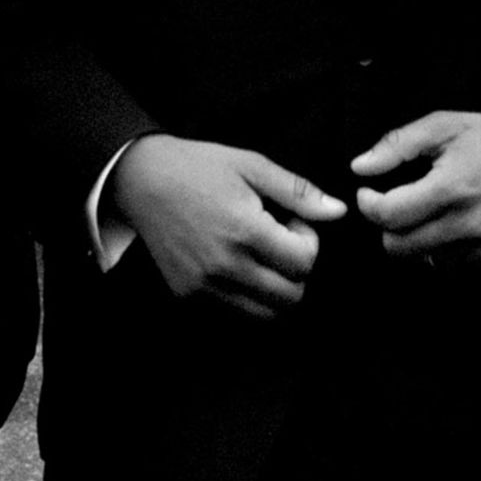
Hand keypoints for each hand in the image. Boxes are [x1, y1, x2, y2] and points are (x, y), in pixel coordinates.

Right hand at [107, 135, 347, 319]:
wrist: (142, 180)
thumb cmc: (201, 167)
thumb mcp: (252, 166)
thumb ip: (298, 193)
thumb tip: (339, 212)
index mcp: (245, 231)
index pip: (304, 263)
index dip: (309, 242)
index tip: (292, 223)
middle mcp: (225, 266)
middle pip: (291, 296)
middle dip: (296, 270)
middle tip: (279, 242)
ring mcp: (204, 286)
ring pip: (265, 314)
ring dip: (275, 289)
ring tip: (259, 255)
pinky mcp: (188, 295)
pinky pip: (234, 311)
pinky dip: (247, 296)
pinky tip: (237, 263)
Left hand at [351, 110, 480, 269]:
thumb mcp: (444, 126)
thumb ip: (396, 145)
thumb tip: (359, 167)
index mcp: (454, 187)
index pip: (389, 215)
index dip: (368, 204)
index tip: (369, 193)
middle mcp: (471, 224)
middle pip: (398, 247)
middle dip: (388, 226)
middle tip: (399, 203)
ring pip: (422, 259)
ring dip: (418, 238)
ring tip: (436, 209)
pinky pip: (451, 266)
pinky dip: (445, 248)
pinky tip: (459, 221)